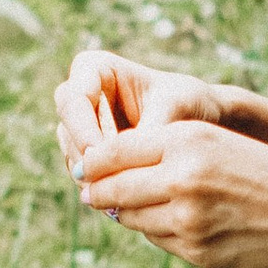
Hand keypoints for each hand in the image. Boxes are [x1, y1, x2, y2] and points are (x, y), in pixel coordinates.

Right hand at [55, 43, 235, 184]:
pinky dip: (100, 186)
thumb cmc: (189, 101)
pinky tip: (121, 198)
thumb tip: (125, 158)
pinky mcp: (90, 155)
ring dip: (92, 176)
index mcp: (94, 69)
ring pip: (72, 155)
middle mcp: (81, 96)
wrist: (201, 121)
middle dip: (85, 156)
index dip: (81, 127)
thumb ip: (150, 127)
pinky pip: (84, 174)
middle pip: (66, 129)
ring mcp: (82, 127)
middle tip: (105, 180)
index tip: (99, 151)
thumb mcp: (176, 105)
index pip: (73, 98)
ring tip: (118, 192)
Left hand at [76, 120, 267, 267]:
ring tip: (139, 206)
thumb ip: (166, 150)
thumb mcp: (220, 143)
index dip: (91, 162)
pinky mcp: (197, 254)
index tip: (84, 167)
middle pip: (110, 190)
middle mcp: (183, 178)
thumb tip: (102, 170)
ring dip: (129, 214)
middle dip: (97, 192)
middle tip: (91, 193)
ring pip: (131, 219)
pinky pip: (160, 243)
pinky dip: (160, 234)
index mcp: (188, 141)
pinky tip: (179, 225)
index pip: (111, 153)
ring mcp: (188, 221)